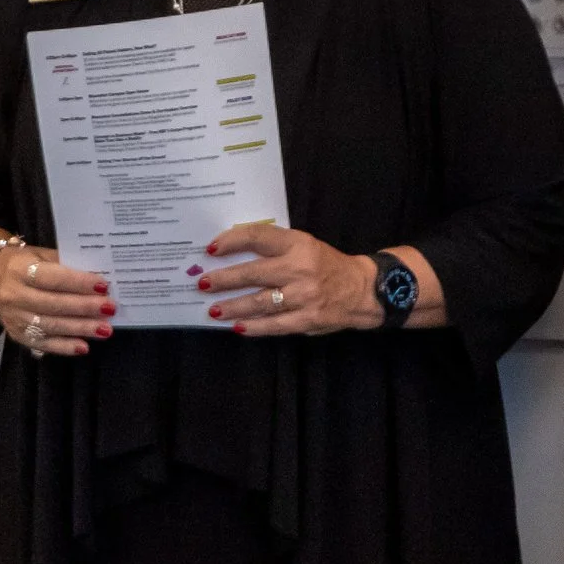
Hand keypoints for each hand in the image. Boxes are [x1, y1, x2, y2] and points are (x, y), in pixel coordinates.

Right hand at [0, 243, 112, 356]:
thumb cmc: (26, 262)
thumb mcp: (42, 255)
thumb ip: (66, 265)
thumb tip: (98, 281)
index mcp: (20, 268)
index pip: (52, 278)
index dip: (78, 283)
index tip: (103, 286)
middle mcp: (13, 295)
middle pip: (53, 304)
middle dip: (84, 307)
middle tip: (110, 308)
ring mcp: (13, 317)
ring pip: (50, 326)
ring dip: (80, 329)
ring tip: (105, 329)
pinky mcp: (16, 335)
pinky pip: (42, 343)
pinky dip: (64, 346)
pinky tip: (84, 346)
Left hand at [197, 223, 378, 335]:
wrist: (361, 289)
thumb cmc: (325, 264)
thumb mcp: (303, 244)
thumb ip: (274, 248)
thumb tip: (233, 254)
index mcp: (297, 244)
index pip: (258, 236)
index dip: (232, 241)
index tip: (211, 249)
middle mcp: (299, 268)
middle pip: (253, 273)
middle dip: (224, 279)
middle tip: (202, 283)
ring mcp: (303, 296)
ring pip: (260, 302)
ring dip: (233, 306)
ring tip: (213, 310)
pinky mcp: (307, 319)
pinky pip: (274, 325)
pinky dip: (254, 327)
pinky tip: (237, 327)